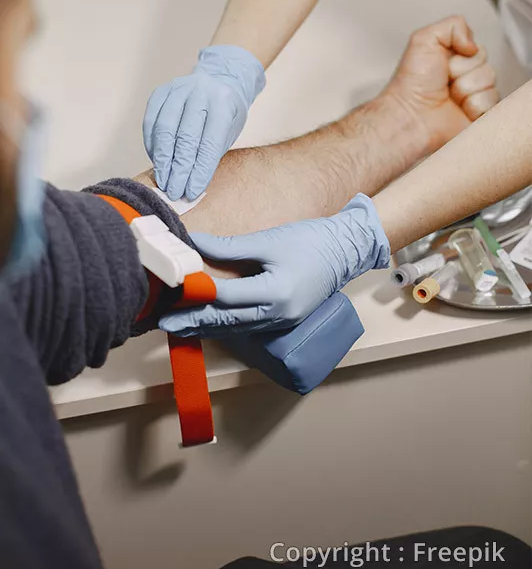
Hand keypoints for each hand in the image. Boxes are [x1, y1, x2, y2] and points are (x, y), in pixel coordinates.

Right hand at [143, 45, 264, 200]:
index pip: (209, 143)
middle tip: (175, 191)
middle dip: (179, 169)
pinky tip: (157, 161)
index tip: (191, 191)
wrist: (218, 81)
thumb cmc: (226, 113)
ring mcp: (178, 89)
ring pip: (164, 129)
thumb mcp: (228, 132)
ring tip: (163, 180)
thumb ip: (210, 154)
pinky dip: (153, 145)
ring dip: (162, 160)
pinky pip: (151, 122)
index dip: (199, 170)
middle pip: (185, 137)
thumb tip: (189, 185)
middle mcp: (199, 92)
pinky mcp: (160, 92)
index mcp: (223, 103)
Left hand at [159, 194, 388, 337]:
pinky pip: (247, 326)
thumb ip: (229, 247)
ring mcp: (281, 321)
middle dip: (194, 322)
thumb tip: (194, 244)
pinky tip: (207, 322)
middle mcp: (278, 315)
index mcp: (276, 294)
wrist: (346, 250)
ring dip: (206, 327)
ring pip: (236, 328)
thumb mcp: (269, 240)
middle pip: (227, 321)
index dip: (197, 293)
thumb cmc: (311, 241)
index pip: (226, 297)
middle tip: (163, 323)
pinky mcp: (282, 320)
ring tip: (177, 327)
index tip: (173, 288)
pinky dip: (225, 324)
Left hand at [383, 15, 498, 154]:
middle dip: (463, 71)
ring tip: (450, 97)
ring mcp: (472, 98)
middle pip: (486, 65)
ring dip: (467, 89)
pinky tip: (459, 110)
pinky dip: (474, 106)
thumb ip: (453, 25)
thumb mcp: (423, 39)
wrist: (410, 115)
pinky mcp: (479, 117)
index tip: (444, 63)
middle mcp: (464, 78)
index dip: (462, 55)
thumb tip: (473, 44)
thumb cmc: (410, 83)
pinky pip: (492, 104)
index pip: (478, 50)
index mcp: (454, 60)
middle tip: (445, 81)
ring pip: (490, 84)